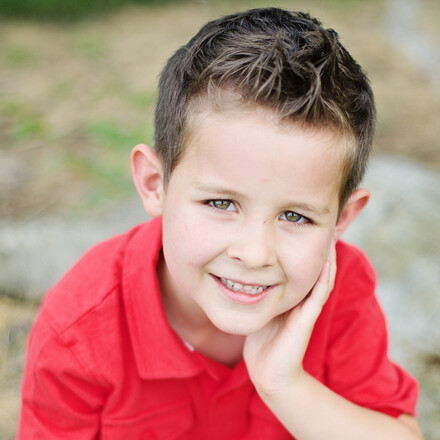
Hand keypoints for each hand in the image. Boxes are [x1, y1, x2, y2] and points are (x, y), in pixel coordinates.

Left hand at [243, 242, 336, 397]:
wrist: (268, 372)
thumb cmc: (262, 343)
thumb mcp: (260, 310)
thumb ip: (257, 294)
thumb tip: (244, 275)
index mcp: (292, 298)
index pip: (301, 269)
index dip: (304, 250)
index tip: (303, 229)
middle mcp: (302, 301)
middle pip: (315, 269)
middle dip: (319, 249)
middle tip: (324, 226)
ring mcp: (307, 309)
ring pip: (323, 277)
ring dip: (327, 258)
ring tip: (330, 236)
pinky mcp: (308, 318)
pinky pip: (319, 292)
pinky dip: (325, 275)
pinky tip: (328, 260)